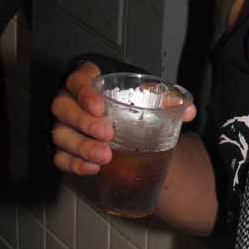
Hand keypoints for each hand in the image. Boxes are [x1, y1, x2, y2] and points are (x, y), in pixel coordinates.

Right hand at [49, 61, 195, 175]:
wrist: (128, 124)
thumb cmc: (133, 104)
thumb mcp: (149, 97)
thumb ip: (168, 99)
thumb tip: (188, 110)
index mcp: (89, 82)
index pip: (77, 79)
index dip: (84, 92)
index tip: (100, 106)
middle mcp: (71, 102)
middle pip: (63, 108)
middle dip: (83, 122)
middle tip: (108, 135)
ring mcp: (65, 126)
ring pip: (60, 134)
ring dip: (81, 146)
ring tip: (105, 157)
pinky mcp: (66, 149)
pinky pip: (61, 157)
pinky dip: (74, 164)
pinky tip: (93, 169)